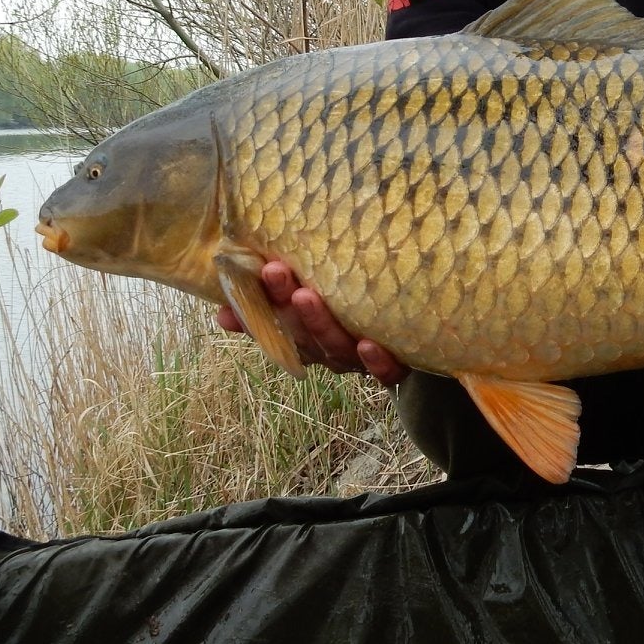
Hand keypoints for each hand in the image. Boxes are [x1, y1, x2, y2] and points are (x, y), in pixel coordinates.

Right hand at [215, 259, 409, 387]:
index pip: (274, 329)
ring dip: (319, 324)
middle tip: (274, 272)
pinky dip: (376, 361)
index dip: (253, 319)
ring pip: (336, 349)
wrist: (423, 332)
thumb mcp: (314, 302)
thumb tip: (220, 312)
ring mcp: (361, 359)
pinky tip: (369, 344)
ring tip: (306, 296)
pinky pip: (386, 371)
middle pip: (302, 334)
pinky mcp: (397, 366)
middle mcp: (330, 351)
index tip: (231, 303)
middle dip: (284, 305)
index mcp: (308, 338)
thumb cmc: (359, 310)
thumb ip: (273, 302)